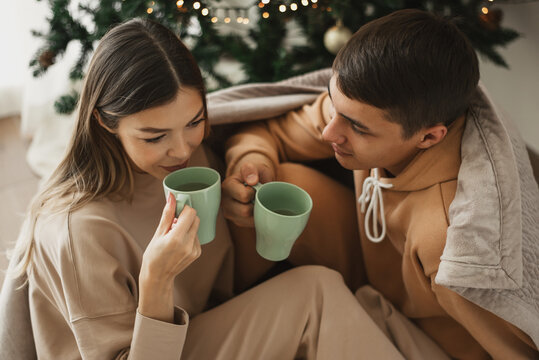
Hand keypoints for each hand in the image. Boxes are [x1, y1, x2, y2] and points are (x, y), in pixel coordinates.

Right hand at [138, 193, 200, 321]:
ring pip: (196, 227)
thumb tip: (172, 197)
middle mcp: (188, 244)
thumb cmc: (154, 255)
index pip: (190, 213)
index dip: (184, 209)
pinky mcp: (197, 253)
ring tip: (174, 236)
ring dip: (187, 226)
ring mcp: (194, 250)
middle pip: (196, 218)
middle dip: (186, 217)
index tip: (176, 211)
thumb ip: (167, 214)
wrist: (158, 276)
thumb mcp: (158, 233)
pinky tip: (179, 243)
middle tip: (173, 223)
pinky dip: (189, 235)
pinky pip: (196, 236)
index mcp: (176, 238)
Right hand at [222, 160, 274, 226]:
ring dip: (256, 211)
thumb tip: (252, 181)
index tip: (252, 186)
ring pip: (248, 220)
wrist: (253, 181)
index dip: (253, 192)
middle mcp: (224, 201)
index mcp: (227, 186)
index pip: (244, 196)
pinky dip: (257, 216)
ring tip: (254, 200)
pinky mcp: (236, 221)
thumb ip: (251, 170)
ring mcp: (229, 213)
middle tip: (255, 195)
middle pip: (245, 211)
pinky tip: (255, 208)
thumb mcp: (254, 167)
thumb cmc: (254, 174)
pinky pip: (251, 224)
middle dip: (254, 203)